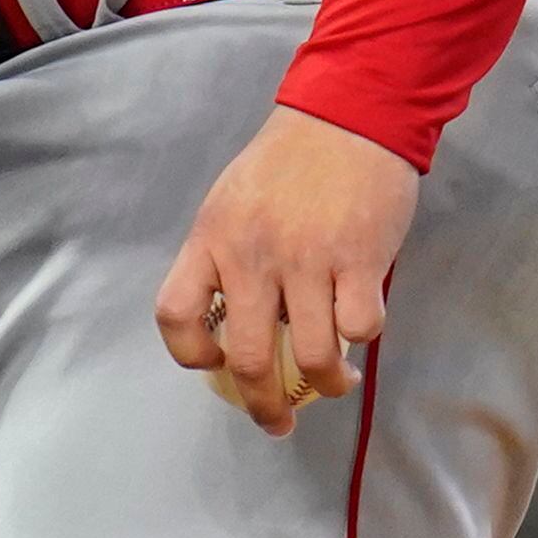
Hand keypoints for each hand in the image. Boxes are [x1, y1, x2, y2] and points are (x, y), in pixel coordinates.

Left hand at [153, 106, 418, 436]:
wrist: (347, 116)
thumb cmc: (286, 162)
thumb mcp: (232, 202)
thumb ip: (226, 257)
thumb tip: (236, 325)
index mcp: (211, 239)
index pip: (175, 313)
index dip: (191, 354)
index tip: (216, 365)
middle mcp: (253, 255)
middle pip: (249, 359)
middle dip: (264, 407)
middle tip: (277, 422)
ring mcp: (308, 259)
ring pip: (314, 356)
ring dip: (327, 385)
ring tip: (335, 383)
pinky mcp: (360, 259)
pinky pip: (360, 328)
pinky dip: (363, 339)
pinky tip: (361, 327)